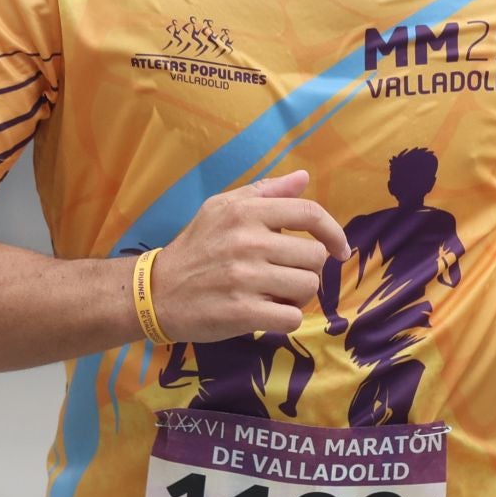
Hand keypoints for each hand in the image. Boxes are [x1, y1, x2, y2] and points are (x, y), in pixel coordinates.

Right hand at [152, 170, 349, 343]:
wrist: (156, 292)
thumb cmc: (196, 247)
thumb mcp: (222, 208)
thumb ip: (266, 192)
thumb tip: (304, 177)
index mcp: (246, 211)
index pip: (309, 213)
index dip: (333, 232)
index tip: (339, 249)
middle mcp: (247, 241)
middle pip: (314, 257)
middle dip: (306, 270)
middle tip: (283, 275)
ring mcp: (245, 277)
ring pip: (308, 287)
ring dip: (296, 295)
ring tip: (273, 293)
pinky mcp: (242, 312)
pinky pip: (292, 317)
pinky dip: (286, 318)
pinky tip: (267, 312)